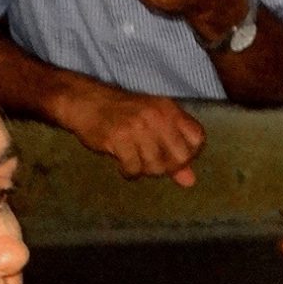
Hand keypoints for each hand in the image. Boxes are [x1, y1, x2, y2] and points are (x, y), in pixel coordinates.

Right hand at [52, 78, 203, 185]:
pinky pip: (133, 168)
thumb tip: (190, 181)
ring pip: (156, 166)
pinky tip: (123, 164)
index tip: (173, 158)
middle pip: (180, 157)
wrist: (85, 102)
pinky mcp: (118, 137)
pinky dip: (128, 171)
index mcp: (169, 109)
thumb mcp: (152, 125)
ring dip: (144, 170)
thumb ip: (173, 150)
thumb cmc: (122, 114)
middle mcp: (156, 116)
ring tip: (134, 161)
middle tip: (152, 164)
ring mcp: (137, 126)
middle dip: (167, 168)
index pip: (197, 138)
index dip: (189, 154)